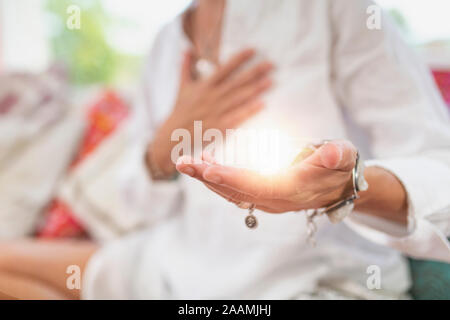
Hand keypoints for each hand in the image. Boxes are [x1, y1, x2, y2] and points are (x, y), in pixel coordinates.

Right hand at [149, 49, 273, 176]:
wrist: (174, 135)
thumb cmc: (180, 110)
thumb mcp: (182, 87)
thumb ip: (186, 67)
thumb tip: (186, 49)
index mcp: (204, 86)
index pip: (224, 68)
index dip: (239, 58)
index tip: (253, 50)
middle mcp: (211, 97)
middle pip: (237, 82)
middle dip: (255, 72)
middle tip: (271, 64)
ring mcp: (216, 112)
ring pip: (239, 98)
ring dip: (256, 89)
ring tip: (271, 81)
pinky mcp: (219, 126)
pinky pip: (237, 117)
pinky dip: (249, 110)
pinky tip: (262, 104)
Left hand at [176, 140, 356, 212]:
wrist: (337, 185)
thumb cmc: (338, 166)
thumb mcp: (342, 156)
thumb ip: (335, 156)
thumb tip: (331, 154)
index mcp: (292, 189)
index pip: (256, 186)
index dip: (232, 178)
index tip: (208, 168)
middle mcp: (275, 200)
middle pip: (236, 191)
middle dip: (208, 177)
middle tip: (183, 163)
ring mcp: (266, 200)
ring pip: (231, 191)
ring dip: (206, 178)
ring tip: (185, 162)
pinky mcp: (261, 196)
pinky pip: (234, 189)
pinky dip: (216, 178)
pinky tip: (204, 162)